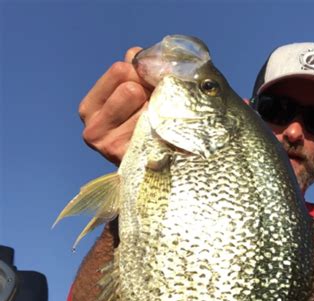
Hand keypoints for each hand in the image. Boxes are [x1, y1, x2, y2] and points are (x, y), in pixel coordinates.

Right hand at [79, 47, 152, 164]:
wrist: (155, 171)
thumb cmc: (144, 127)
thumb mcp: (134, 96)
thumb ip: (133, 71)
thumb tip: (135, 54)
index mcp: (89, 108)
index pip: (119, 70)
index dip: (141, 75)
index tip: (149, 89)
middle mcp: (92, 129)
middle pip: (131, 88)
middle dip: (149, 94)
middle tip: (155, 110)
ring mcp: (107, 146)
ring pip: (144, 107)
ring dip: (159, 112)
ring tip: (159, 126)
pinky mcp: (127, 159)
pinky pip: (153, 128)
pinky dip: (163, 129)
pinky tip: (162, 138)